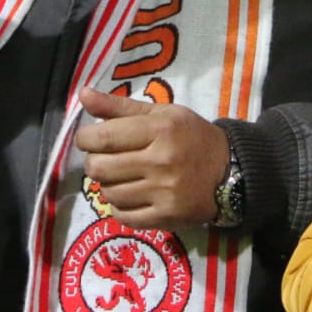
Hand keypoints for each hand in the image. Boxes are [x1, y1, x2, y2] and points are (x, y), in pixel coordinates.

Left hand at [74, 86, 230, 229]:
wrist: (229, 170)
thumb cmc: (190, 136)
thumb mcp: (161, 113)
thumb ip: (119, 106)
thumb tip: (82, 94)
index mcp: (159, 129)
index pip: (102, 137)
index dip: (85, 139)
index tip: (90, 139)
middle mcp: (161, 161)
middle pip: (99, 167)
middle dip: (95, 162)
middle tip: (107, 159)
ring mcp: (164, 192)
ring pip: (109, 193)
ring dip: (108, 184)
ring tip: (123, 177)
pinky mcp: (167, 217)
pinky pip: (123, 216)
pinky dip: (120, 207)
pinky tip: (131, 195)